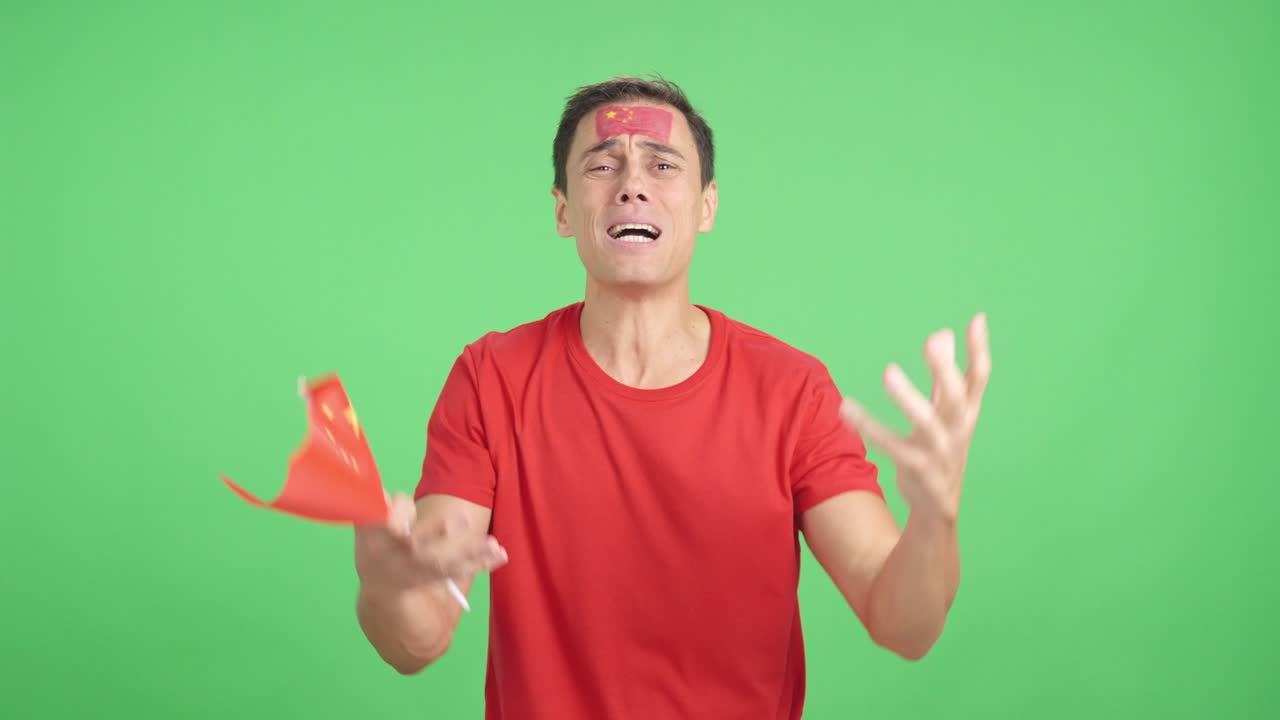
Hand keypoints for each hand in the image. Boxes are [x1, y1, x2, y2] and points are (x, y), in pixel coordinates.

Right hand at [354, 492, 507, 594]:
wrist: (381, 585)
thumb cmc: (378, 544)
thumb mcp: (369, 526)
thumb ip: (382, 509)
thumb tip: (391, 497)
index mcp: (380, 541)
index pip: (388, 522)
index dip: (396, 515)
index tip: (401, 510)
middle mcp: (402, 556)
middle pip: (420, 544)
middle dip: (440, 532)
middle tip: (462, 519)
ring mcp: (421, 569)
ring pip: (446, 561)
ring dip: (471, 552)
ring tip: (492, 543)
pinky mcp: (438, 576)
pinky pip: (462, 570)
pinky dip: (482, 562)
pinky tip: (501, 554)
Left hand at [840, 313, 991, 520]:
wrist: (938, 510)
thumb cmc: (940, 451)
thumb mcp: (946, 415)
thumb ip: (943, 377)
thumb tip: (943, 333)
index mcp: (967, 414)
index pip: (979, 379)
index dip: (979, 350)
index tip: (976, 319)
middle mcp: (959, 431)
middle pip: (958, 398)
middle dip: (946, 370)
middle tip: (932, 340)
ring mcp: (941, 452)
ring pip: (928, 423)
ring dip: (909, 398)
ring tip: (889, 372)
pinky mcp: (919, 470)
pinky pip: (892, 446)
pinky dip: (870, 427)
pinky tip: (846, 408)